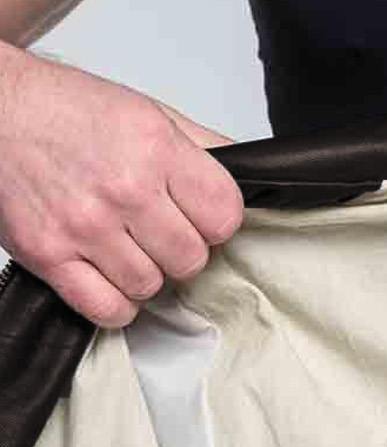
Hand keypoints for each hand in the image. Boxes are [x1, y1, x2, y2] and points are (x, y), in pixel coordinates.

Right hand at [0, 42, 243, 327]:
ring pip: (151, 288)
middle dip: (178, 250)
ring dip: (143, 275)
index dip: (214, 222)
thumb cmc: (66, 111)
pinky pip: (110, 311)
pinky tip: (105, 274)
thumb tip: (250, 170)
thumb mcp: (145, 111)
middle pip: (191, 260)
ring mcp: (85, 226)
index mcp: (153, 146)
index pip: (224, 216)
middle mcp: (122, 188)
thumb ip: (202, 148)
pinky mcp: (51, 256)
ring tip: (122, 246)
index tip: (196, 216)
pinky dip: (114, 303)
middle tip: (153, 231)